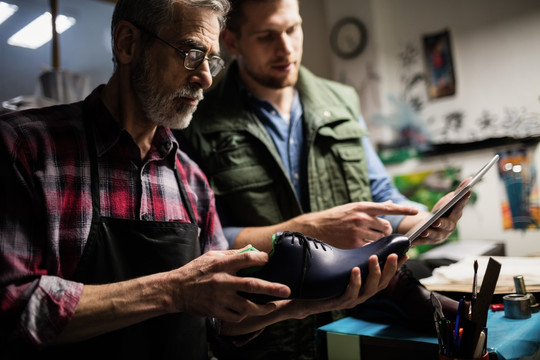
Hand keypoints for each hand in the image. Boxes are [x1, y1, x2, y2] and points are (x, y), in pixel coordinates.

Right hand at [169, 246, 289, 321]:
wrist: (175, 290)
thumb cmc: (195, 271)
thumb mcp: (211, 257)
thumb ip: (231, 254)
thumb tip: (252, 250)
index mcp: (221, 265)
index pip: (245, 259)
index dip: (260, 258)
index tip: (268, 259)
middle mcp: (222, 282)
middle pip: (252, 285)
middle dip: (272, 288)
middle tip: (286, 290)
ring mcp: (219, 298)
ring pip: (247, 306)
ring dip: (263, 307)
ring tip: (272, 305)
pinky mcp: (216, 311)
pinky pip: (236, 316)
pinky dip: (245, 314)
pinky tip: (250, 311)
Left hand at [282, 253, 408, 318]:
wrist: (303, 299)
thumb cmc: (324, 284)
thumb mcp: (341, 270)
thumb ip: (354, 261)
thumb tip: (365, 244)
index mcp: (363, 287)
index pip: (384, 276)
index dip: (395, 267)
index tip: (404, 254)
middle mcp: (360, 295)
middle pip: (381, 284)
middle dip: (389, 269)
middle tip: (394, 255)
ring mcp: (350, 300)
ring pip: (369, 289)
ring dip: (374, 273)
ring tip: (374, 259)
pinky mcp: (338, 303)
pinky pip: (350, 293)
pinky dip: (354, 281)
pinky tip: (355, 270)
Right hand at [301, 201, 417, 247]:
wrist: (316, 227)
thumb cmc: (335, 217)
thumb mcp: (352, 207)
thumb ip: (372, 207)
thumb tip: (390, 203)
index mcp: (362, 206)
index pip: (388, 207)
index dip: (404, 210)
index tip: (416, 212)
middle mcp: (361, 218)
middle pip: (387, 227)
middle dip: (386, 232)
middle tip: (378, 233)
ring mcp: (358, 232)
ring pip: (380, 239)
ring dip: (378, 240)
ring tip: (368, 239)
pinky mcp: (354, 244)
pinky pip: (371, 248)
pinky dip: (370, 248)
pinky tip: (362, 246)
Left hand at [413, 178, 470, 245]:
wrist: (435, 226)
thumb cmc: (444, 211)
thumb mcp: (449, 200)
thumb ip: (459, 191)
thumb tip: (470, 178)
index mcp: (455, 216)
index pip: (459, 208)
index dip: (462, 202)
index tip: (464, 196)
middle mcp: (449, 228)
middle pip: (446, 226)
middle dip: (442, 223)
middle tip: (436, 221)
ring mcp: (439, 235)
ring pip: (435, 235)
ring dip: (429, 233)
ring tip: (423, 231)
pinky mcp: (428, 241)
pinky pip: (422, 241)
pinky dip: (417, 241)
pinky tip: (410, 241)